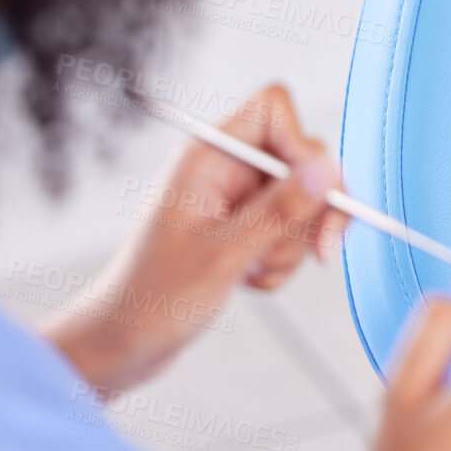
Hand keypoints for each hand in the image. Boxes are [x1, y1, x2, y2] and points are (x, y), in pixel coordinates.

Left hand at [44, 84, 346, 390]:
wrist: (124, 342)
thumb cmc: (154, 297)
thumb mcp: (224, 254)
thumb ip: (280, 209)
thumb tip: (327, 170)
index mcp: (208, 156)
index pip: (274, 108)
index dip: (303, 144)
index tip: (314, 193)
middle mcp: (223, 168)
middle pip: (300, 158)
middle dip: (312, 209)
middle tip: (320, 250)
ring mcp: (233, 198)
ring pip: (300, 200)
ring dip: (291, 244)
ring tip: (253, 272)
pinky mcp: (241, 227)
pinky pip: (287, 230)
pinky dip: (280, 261)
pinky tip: (248, 281)